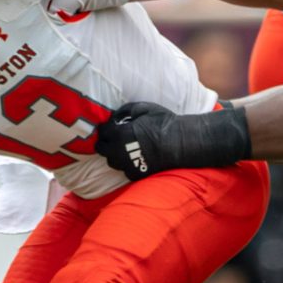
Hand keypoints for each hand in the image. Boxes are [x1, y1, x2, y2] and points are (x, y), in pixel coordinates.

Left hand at [93, 99, 250, 177]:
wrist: (180, 143)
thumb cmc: (163, 123)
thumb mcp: (144, 108)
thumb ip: (125, 110)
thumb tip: (115, 116)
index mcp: (119, 135)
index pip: (101, 133)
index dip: (106, 129)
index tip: (111, 127)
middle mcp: (118, 152)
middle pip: (102, 149)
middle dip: (106, 142)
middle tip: (115, 138)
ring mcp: (127, 165)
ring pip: (112, 161)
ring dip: (115, 154)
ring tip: (125, 148)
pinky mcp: (136, 175)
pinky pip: (125, 170)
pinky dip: (127, 164)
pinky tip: (136, 157)